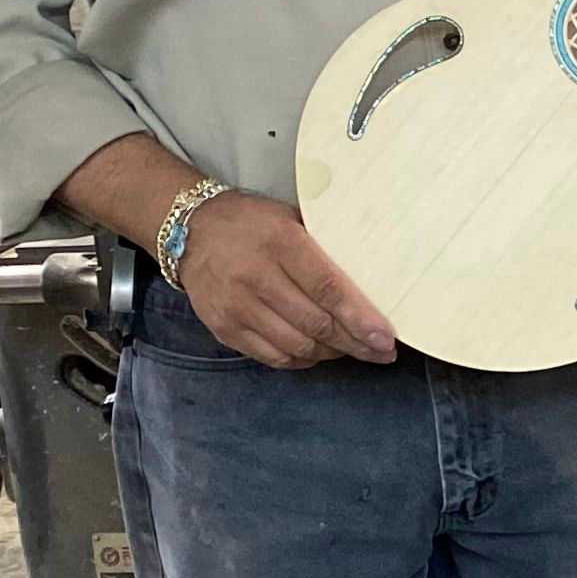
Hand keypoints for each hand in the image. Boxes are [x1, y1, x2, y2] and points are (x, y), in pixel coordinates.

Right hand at [177, 194, 396, 368]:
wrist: (190, 230)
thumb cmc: (253, 222)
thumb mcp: (291, 218)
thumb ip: (327, 247)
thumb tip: (373, 280)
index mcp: (280, 242)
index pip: (328, 288)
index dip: (360, 318)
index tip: (386, 337)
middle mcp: (255, 276)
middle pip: (317, 324)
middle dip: (356, 343)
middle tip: (381, 351)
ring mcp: (236, 306)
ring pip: (298, 346)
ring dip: (332, 353)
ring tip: (352, 349)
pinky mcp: (224, 328)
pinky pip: (273, 357)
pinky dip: (302, 359)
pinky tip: (318, 351)